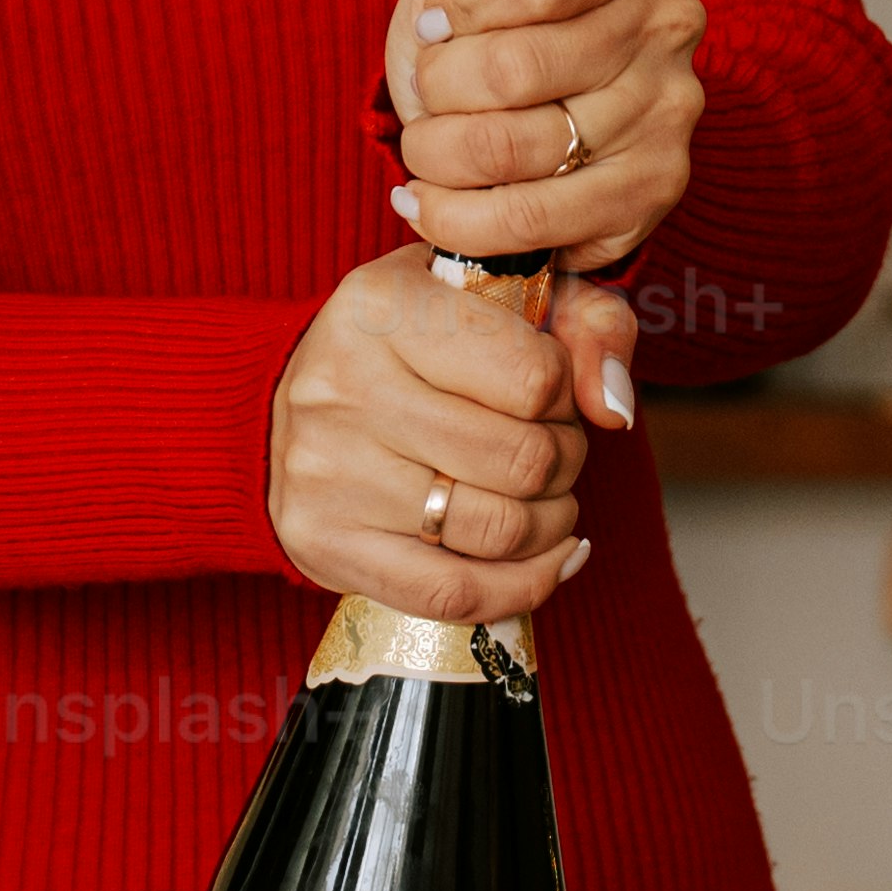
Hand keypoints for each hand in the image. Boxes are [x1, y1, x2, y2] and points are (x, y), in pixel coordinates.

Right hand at [269, 243, 631, 625]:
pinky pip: (454, 594)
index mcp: (384, 307)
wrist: (275, 404)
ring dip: (552, 525)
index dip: (568, 397)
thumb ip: (585, 322)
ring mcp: (329, 471)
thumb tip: (615, 406)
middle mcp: (345, 385)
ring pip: (499, 530)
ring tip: (547, 503)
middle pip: (524, 459)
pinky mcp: (324, 543)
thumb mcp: (495, 296)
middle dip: (566, 464)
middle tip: (554, 454)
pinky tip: (547, 562)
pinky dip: (523, 587)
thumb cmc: (408, 345)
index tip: (552, 396)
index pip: (535, 378)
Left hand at [387, 0, 707, 279]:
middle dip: (440, 86)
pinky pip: (535, 221)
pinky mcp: (653, 190)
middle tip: (427, 91)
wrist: (532, 106)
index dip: (461, 7)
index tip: (434, 22)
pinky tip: (428, 203)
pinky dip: (458, 219)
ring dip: (438, 153)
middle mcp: (672, 24)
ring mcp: (671, 112)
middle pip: (519, 67)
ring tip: (425, 145)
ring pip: (518, 147)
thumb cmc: (493, 15)